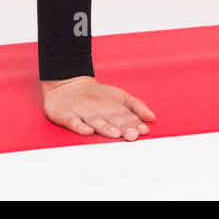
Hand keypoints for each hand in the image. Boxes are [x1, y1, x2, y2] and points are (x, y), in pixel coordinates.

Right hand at [41, 76, 155, 138]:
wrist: (67, 83)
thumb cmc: (97, 95)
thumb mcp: (119, 97)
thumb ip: (136, 107)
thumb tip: (152, 118)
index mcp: (112, 104)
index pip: (125, 115)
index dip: (134, 123)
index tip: (143, 130)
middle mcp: (98, 107)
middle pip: (112, 118)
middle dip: (123, 127)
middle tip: (133, 135)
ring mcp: (82, 110)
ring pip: (95, 120)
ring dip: (105, 127)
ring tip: (115, 134)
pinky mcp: (67, 114)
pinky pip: (73, 121)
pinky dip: (80, 126)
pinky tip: (87, 130)